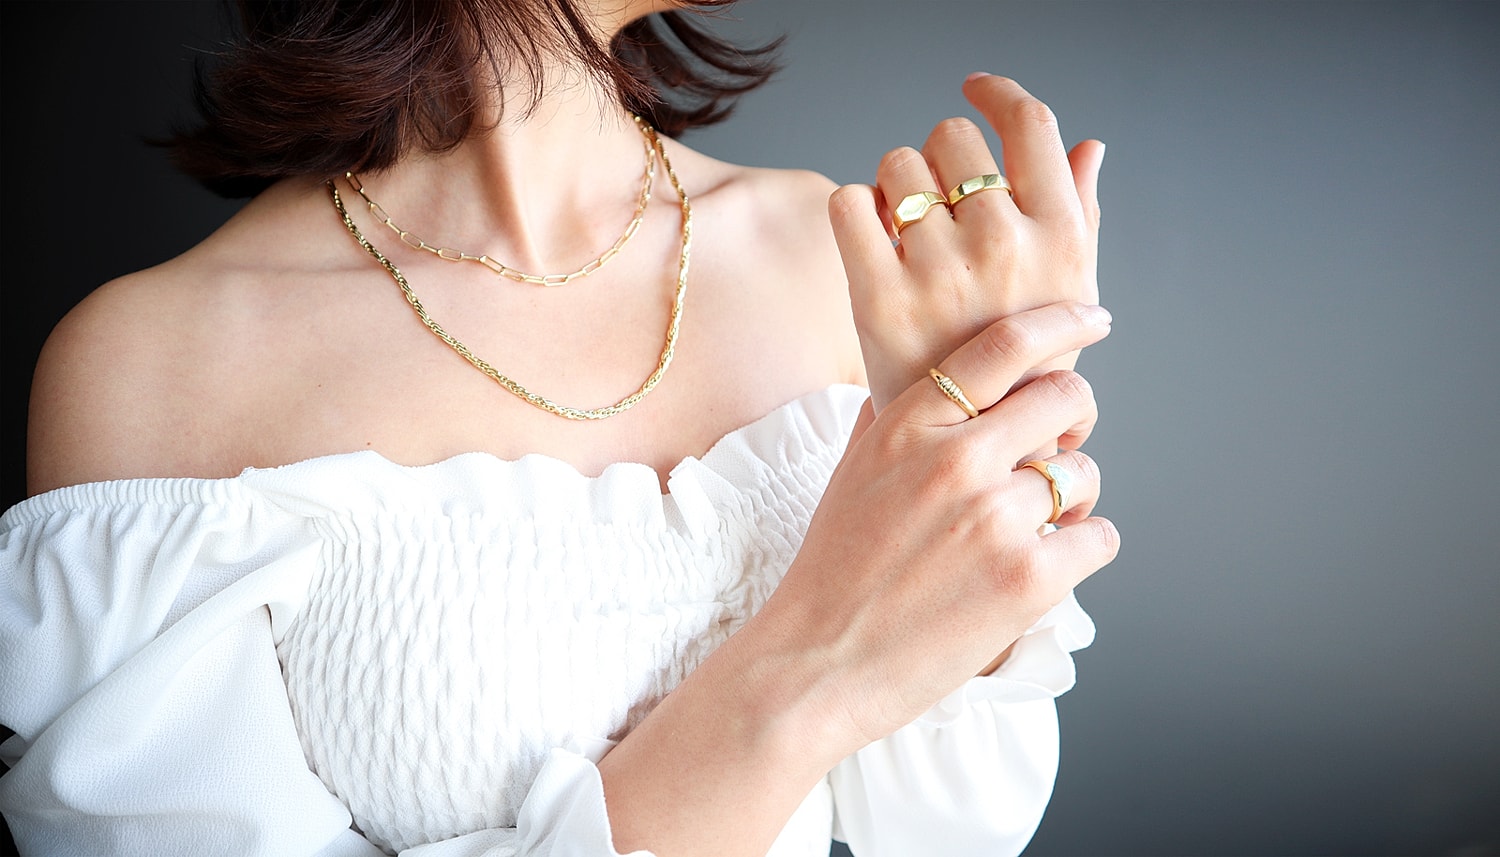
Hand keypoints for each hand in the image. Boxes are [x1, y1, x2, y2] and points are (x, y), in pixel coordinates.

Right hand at [749, 301, 1119, 751]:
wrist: (816, 666)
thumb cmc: (830, 572)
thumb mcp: (850, 472)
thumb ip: (891, 417)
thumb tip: (922, 377)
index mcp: (908, 424)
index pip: (1005, 345)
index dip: (1062, 323)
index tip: (1092, 322)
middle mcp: (955, 459)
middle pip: (1066, 397)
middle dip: (1076, 419)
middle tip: (1062, 448)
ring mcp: (995, 518)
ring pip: (1087, 474)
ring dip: (1073, 498)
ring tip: (1034, 528)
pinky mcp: (1028, 579)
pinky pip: (1098, 537)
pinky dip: (1081, 549)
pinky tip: (1045, 567)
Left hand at [829, 74, 1104, 411]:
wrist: (972, 443)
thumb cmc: (1024, 363)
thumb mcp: (1069, 291)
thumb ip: (1079, 213)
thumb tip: (1087, 147)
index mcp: (1059, 237)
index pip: (1031, 123)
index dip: (999, 93)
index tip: (977, 89)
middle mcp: (1003, 246)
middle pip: (954, 137)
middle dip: (941, 158)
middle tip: (941, 202)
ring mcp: (940, 272)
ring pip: (898, 164)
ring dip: (896, 186)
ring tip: (908, 231)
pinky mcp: (880, 299)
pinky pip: (848, 203)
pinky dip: (854, 210)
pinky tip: (872, 239)